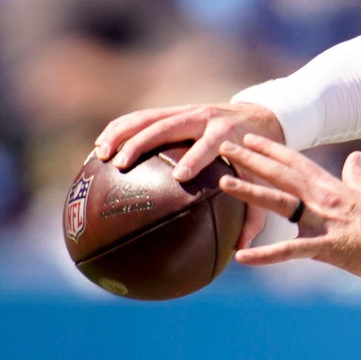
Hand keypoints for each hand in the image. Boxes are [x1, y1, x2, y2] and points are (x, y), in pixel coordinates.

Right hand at [94, 102, 285, 248]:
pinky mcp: (173, 110)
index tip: (180, 177)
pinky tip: (99, 148)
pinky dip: (119, 130)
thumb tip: (241, 249)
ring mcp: (185, 111)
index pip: (209, 145)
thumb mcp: (261, 179)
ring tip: (99, 155)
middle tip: (120, 164)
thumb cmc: (255, 156)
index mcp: (226, 134)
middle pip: (167, 126)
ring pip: (147, 118)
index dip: (195, 158)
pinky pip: (141, 118)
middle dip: (142, 143)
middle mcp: (203, 118)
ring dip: (121, 134)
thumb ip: (253, 212)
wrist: (258, 115)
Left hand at [216, 134, 360, 282]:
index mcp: (332, 186)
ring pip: (280, 202)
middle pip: (282, 174)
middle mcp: (323, 199)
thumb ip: (356, 175)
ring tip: (223, 183)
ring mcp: (323, 221)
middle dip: (252, 159)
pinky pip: (290, 251)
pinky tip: (242, 257)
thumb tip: (355, 157)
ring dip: (250, 192)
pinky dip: (265, 255)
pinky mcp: (326, 247)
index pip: (296, 162)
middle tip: (225, 146)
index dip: (271, 149)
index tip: (250, 138)